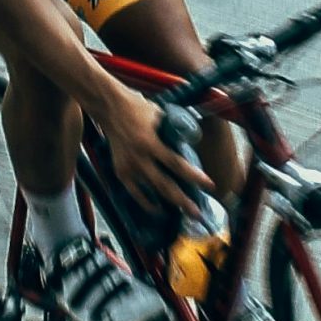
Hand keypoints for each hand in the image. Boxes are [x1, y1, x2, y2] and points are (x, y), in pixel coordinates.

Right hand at [98, 82, 210, 216]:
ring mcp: (128, 166)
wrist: (110, 107)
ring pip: (150, 192)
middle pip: (164, 185)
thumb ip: (172, 132)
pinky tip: (158, 210)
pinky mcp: (120, 171)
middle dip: (183, 201)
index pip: (177, 164)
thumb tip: (189, 144)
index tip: (209, 185)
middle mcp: (138, 158)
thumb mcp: (160, 116)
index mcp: (150, 143)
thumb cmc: (138, 108)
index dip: (194, 177)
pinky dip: (146, 202)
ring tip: (183, 213)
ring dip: (168, 203)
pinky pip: (134, 192)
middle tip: (197, 213)